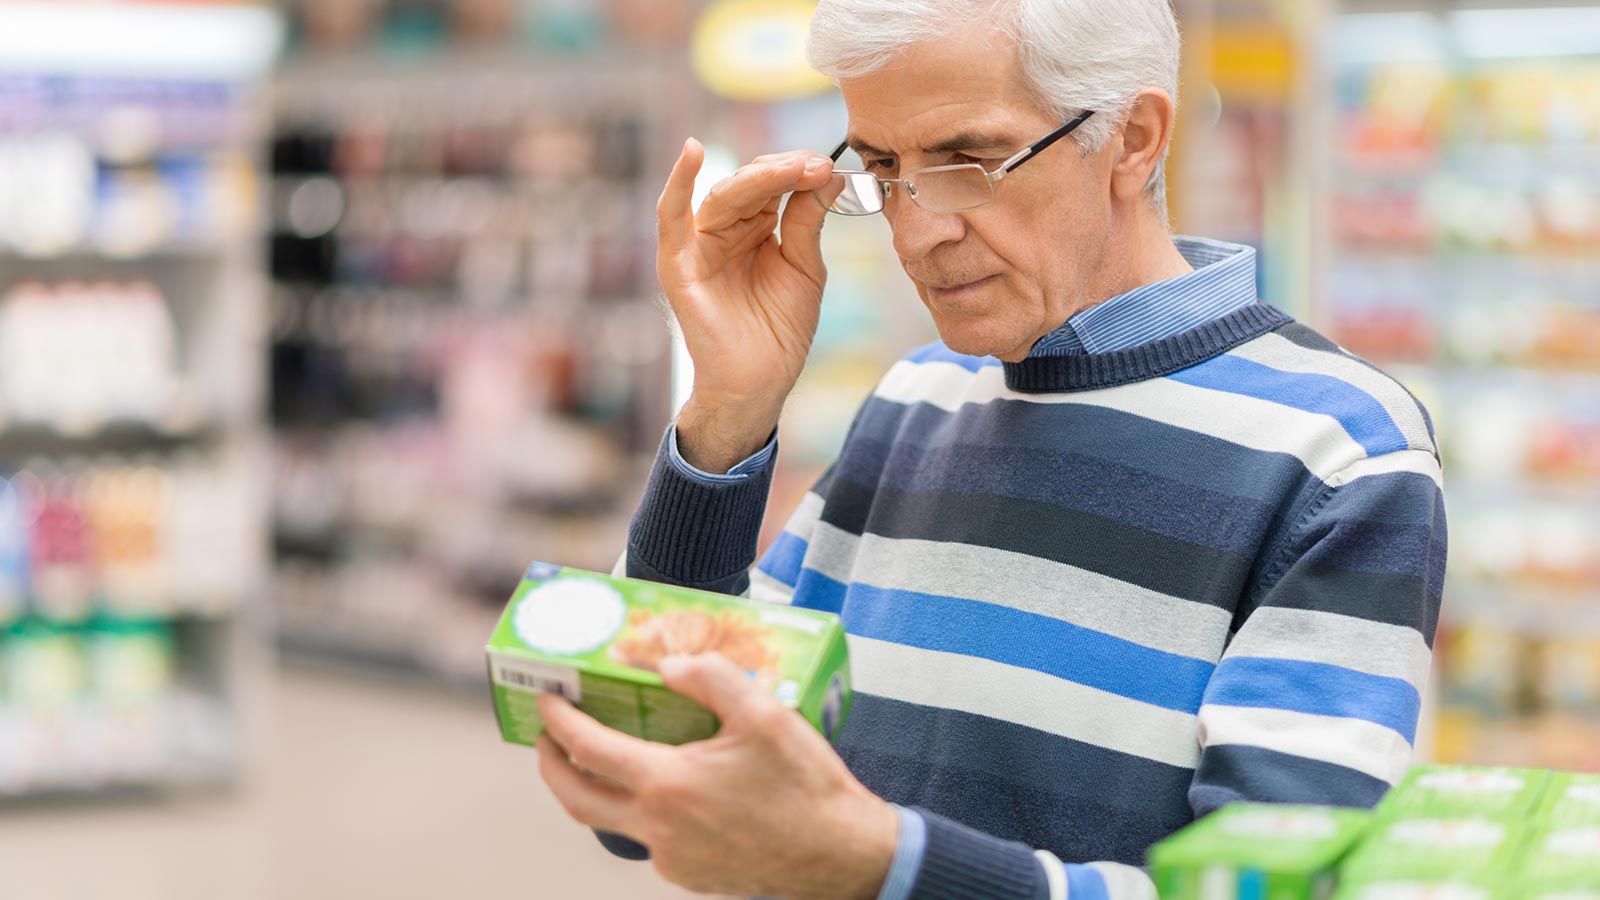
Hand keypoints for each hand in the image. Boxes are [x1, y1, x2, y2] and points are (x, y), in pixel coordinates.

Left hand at [535, 653, 896, 899]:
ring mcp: (671, 858)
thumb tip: (667, 665)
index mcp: (667, 784)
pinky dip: (643, 811)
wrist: (841, 856)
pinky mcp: (689, 876)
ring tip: (604, 758)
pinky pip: (650, 839)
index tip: (546, 699)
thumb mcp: (764, 713)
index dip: (558, 720)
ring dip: (596, 790)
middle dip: (550, 765)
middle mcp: (657, 828)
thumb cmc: (805, 784)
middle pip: (576, 799)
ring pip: (611, 823)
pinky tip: (671, 788)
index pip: (587, 748)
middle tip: (546, 737)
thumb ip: (710, 678)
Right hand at [656, 139, 842, 472]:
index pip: (771, 185)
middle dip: (783, 171)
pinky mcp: (679, 264)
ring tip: (791, 168)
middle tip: (815, 165)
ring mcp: (698, 245)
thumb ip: (807, 222)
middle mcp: (723, 231)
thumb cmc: (780, 332)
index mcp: (753, 229)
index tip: (827, 165)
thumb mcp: (804, 268)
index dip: (797, 171)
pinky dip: (678, 182)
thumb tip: (825, 174)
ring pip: (723, 195)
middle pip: (749, 184)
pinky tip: (693, 152)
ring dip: (758, 178)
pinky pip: (671, 216)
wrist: (759, 383)